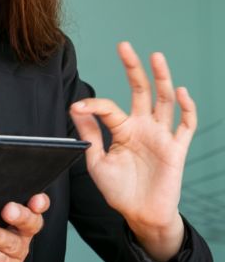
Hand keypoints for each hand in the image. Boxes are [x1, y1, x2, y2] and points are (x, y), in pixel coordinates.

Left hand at [69, 42, 194, 261]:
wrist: (139, 215)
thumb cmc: (119, 190)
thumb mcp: (97, 160)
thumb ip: (89, 134)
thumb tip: (75, 106)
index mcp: (123, 129)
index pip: (108, 108)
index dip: (93, 105)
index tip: (77, 106)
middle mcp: (143, 128)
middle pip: (140, 91)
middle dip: (133, 68)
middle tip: (124, 46)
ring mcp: (161, 136)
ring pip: (164, 101)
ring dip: (162, 79)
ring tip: (156, 57)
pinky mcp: (176, 150)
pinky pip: (186, 126)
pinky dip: (186, 109)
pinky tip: (181, 93)